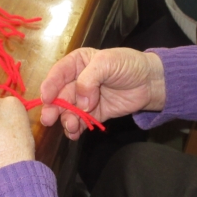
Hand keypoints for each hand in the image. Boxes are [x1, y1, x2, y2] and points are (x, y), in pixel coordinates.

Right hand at [40, 47, 164, 139]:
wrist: (150, 81)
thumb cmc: (128, 65)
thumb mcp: (107, 62)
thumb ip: (89, 79)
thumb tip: (81, 103)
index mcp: (77, 63)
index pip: (58, 74)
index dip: (50, 86)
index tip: (46, 98)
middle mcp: (77, 81)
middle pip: (60, 95)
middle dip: (54, 108)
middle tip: (49, 119)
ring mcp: (85, 99)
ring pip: (68, 111)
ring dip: (66, 120)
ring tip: (71, 127)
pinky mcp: (94, 113)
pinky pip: (80, 122)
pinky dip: (75, 129)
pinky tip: (74, 134)